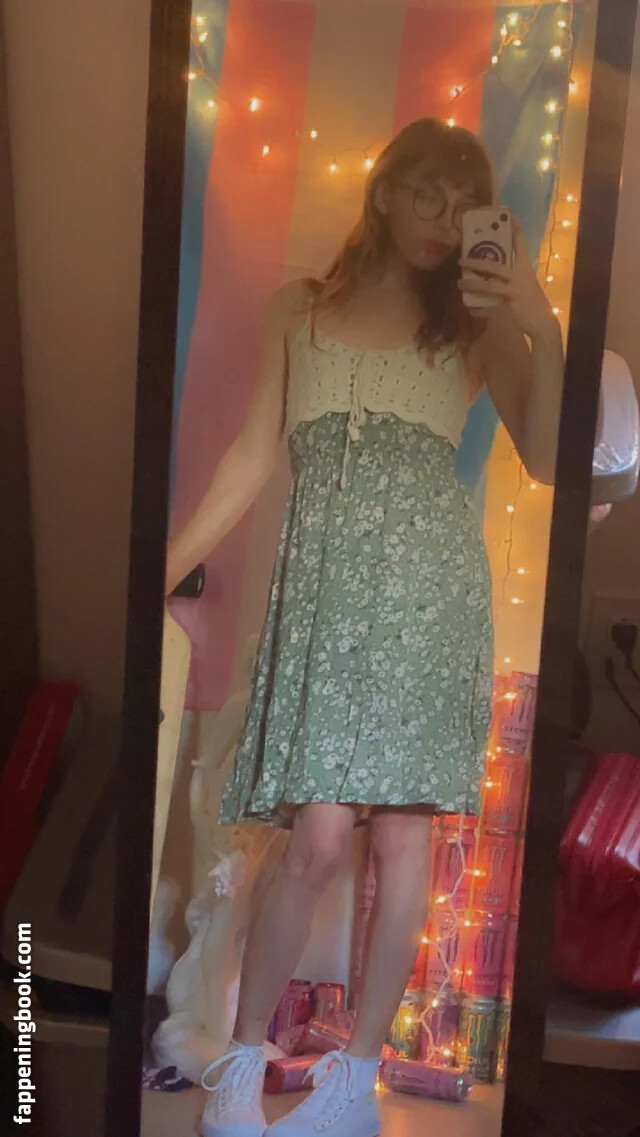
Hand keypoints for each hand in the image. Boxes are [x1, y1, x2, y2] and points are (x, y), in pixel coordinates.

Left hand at [458, 220, 557, 339]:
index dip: (515, 230)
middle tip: (461, 259)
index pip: (520, 245)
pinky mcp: (510, 305)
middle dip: (476, 262)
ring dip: (472, 284)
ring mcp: (515, 291)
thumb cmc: (533, 302)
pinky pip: (489, 307)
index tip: (509, 215)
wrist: (544, 322)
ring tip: (459, 283)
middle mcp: (520, 276)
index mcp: (525, 268)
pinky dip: (479, 309)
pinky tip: (470, 309)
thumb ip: (512, 277)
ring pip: (488, 285)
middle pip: (495, 266)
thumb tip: (494, 272)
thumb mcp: (525, 285)